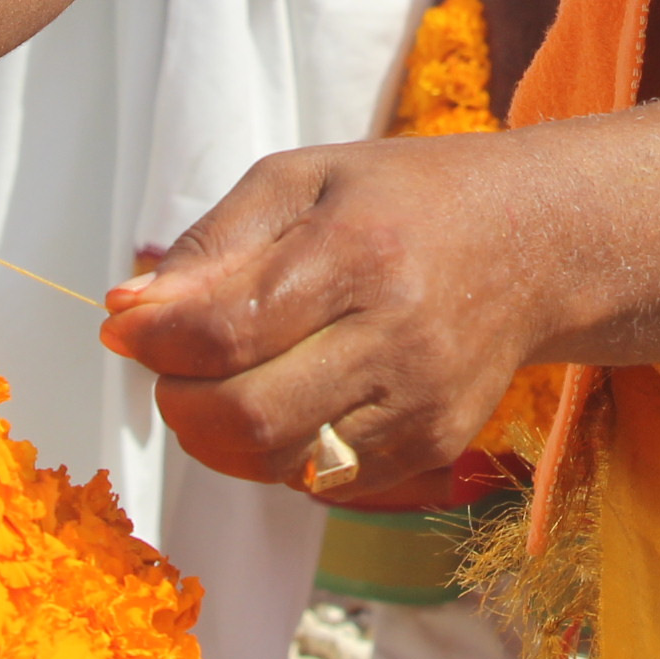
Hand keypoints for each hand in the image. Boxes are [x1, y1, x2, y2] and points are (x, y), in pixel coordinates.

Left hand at [100, 133, 540, 494]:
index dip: (155, 341)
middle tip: (172, 366)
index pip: (226, 328)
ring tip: (221, 383)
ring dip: (218, 436)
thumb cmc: (400, 200)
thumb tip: (126, 311)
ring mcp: (421, 402)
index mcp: (359, 251)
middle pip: (246, 417)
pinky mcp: (433, 445)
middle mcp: (397, 335)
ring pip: (277, 462)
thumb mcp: (304, 180)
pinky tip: (285, 399)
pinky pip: (320, 478)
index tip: (126, 328)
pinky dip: (276, 451)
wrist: (533, 241)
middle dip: (178, 401)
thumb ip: (212, 244)